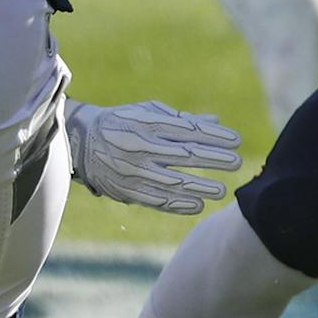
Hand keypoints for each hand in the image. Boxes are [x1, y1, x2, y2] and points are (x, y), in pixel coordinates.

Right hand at [67, 101, 242, 215]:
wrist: (82, 142)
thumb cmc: (123, 122)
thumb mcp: (148, 113)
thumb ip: (181, 119)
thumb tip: (215, 120)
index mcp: (148, 123)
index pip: (189, 130)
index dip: (215, 136)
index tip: (236, 140)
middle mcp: (142, 147)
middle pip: (186, 155)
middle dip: (214, 159)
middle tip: (236, 163)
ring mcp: (134, 170)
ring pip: (174, 182)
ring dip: (201, 187)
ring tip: (222, 191)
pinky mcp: (128, 190)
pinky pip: (158, 200)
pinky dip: (179, 205)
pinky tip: (198, 205)